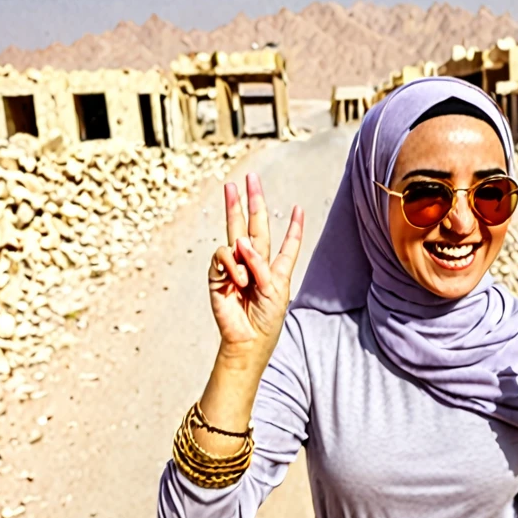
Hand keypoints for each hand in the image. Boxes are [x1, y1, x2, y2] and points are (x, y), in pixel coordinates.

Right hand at [209, 172, 303, 367]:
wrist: (248, 339)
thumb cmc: (266, 318)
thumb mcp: (275, 289)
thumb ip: (262, 264)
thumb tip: (240, 243)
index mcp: (275, 267)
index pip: (287, 242)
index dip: (293, 227)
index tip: (299, 209)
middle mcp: (254, 262)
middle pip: (253, 224)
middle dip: (251, 200)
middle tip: (249, 178)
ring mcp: (235, 265)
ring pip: (233, 231)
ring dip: (239, 236)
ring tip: (247, 274)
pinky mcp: (218, 273)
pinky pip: (224, 255)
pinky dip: (233, 265)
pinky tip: (238, 280)